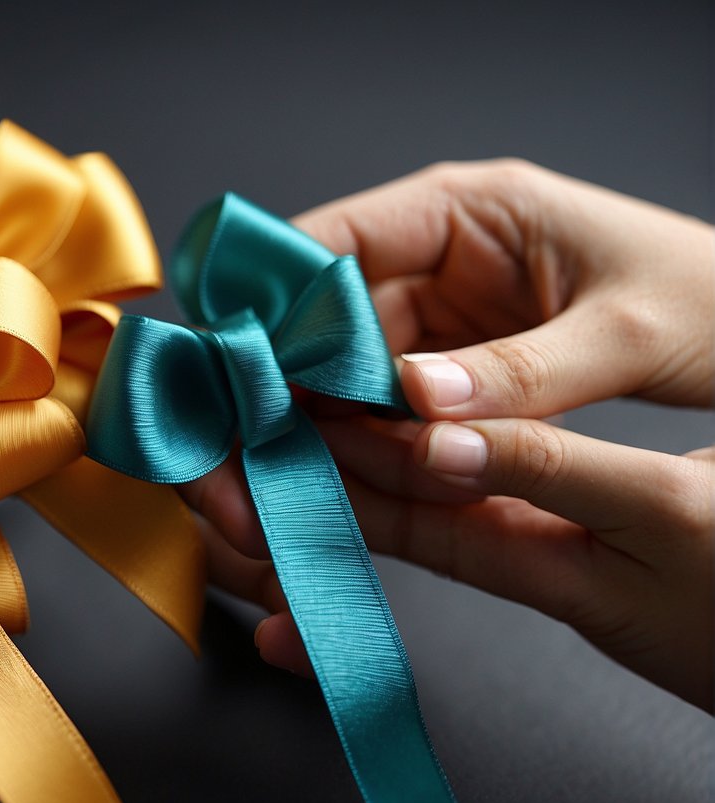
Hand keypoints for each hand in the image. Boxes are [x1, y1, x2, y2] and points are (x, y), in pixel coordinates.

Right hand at [183, 160, 713, 709]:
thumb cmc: (710, 296)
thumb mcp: (626, 333)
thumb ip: (522, 373)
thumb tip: (416, 404)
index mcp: (466, 211)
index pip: (332, 243)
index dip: (273, 306)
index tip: (239, 371)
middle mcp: (435, 258)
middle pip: (324, 320)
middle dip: (290, 388)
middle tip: (256, 451)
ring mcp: (439, 317)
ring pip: (346, 373)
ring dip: (324, 428)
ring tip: (298, 483)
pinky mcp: (451, 369)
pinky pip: (386, 408)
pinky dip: (370, 448)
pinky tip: (354, 486)